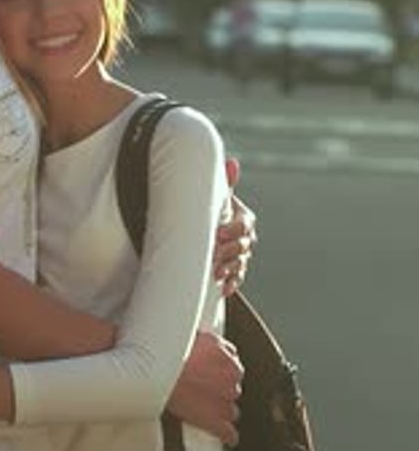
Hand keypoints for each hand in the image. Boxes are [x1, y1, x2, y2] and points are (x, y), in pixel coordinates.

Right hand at [167, 331, 242, 446]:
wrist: (156, 374)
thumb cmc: (168, 353)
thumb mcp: (194, 336)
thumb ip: (209, 342)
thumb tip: (209, 343)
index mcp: (225, 354)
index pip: (233, 361)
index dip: (220, 367)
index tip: (211, 370)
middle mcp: (230, 375)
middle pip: (233, 384)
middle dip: (221, 387)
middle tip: (204, 388)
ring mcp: (224, 399)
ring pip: (232, 408)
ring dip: (222, 408)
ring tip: (206, 408)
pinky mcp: (214, 420)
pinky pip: (228, 432)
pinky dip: (227, 435)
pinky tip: (225, 435)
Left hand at [213, 157, 256, 296]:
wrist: (205, 233)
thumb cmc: (213, 210)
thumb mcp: (217, 197)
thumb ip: (224, 183)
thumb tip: (231, 162)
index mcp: (243, 218)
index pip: (245, 224)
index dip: (233, 229)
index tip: (217, 233)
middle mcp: (246, 237)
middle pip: (244, 246)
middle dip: (230, 251)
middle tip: (214, 254)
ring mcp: (242, 255)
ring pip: (241, 263)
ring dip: (230, 268)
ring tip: (216, 273)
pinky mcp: (235, 270)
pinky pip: (238, 278)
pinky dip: (232, 283)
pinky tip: (223, 288)